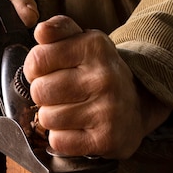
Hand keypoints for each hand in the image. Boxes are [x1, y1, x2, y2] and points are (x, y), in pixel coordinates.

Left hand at [23, 16, 170, 158]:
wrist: (138, 107)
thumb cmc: (100, 74)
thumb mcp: (84, 43)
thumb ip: (60, 30)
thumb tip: (41, 30)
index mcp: (95, 47)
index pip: (37, 60)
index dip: (35, 69)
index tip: (49, 72)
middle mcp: (103, 77)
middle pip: (39, 91)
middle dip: (43, 95)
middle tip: (61, 95)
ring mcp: (106, 110)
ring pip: (47, 118)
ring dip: (52, 118)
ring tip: (71, 112)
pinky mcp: (105, 139)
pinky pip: (58, 141)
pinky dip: (62, 138)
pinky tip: (77, 129)